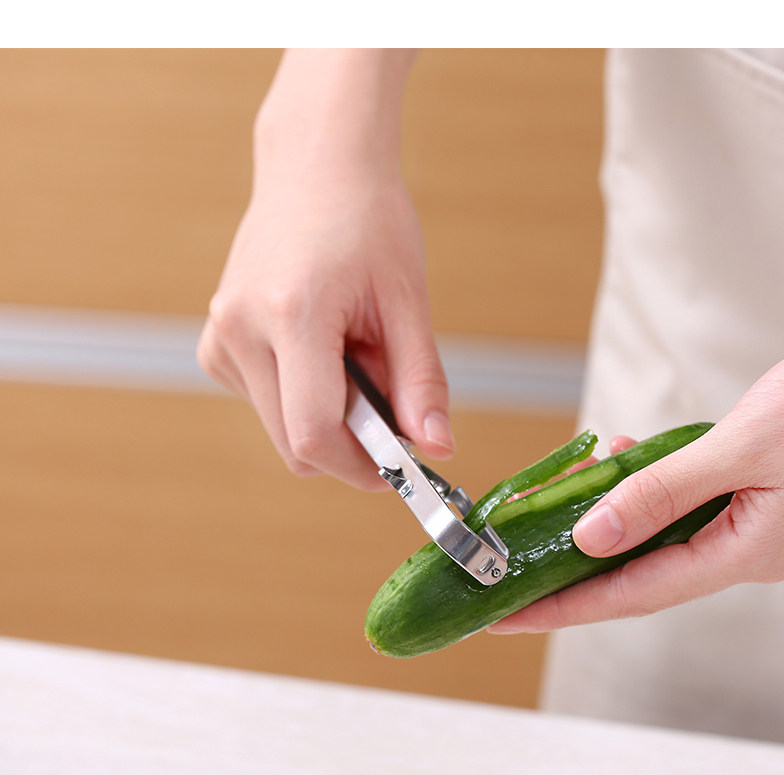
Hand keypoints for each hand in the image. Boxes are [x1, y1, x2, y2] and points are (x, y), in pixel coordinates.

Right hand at [197, 50, 452, 489]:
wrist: (315, 167)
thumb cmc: (368, 221)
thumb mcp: (408, 300)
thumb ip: (421, 382)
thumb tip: (437, 450)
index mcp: (291, 314)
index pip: (315, 435)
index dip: (362, 467)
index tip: (399, 468)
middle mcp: (239, 330)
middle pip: (296, 443)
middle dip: (350, 443)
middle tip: (389, 402)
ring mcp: (219, 337)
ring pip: (281, 428)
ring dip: (326, 416)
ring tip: (353, 355)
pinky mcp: (215, 344)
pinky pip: (265, 404)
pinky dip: (301, 397)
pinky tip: (320, 349)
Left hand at [489, 355, 783, 633]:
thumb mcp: (742, 450)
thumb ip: (664, 492)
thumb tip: (591, 534)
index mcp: (739, 553)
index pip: (629, 594)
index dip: (563, 607)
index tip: (509, 616)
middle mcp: (735, 550)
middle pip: (630, 574)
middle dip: (565, 576)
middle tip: (507, 578)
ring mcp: (739, 525)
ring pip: (648, 536)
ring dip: (597, 524)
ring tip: (547, 507)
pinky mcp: (740, 498)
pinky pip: (671, 504)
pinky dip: (635, 487)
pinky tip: (617, 461)